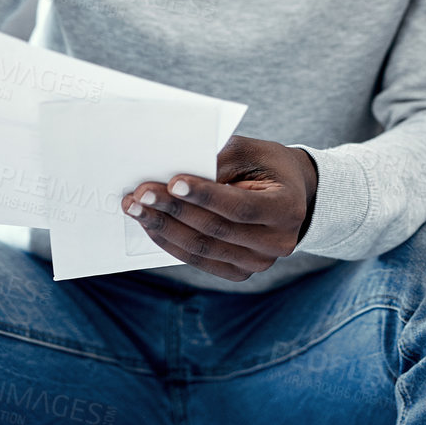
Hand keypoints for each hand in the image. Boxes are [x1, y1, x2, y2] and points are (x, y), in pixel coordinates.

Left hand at [121, 135, 318, 281]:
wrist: (291, 194)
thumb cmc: (266, 165)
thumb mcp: (250, 152)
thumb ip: (218, 162)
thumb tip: (172, 177)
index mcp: (287, 209)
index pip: (240, 207)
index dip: (205, 196)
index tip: (172, 182)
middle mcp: (277, 243)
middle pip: (216, 230)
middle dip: (173, 209)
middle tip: (140, 193)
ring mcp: (257, 263)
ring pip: (202, 248)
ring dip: (163, 227)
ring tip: (134, 207)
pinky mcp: (239, 272)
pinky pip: (198, 259)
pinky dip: (170, 241)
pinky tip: (150, 223)